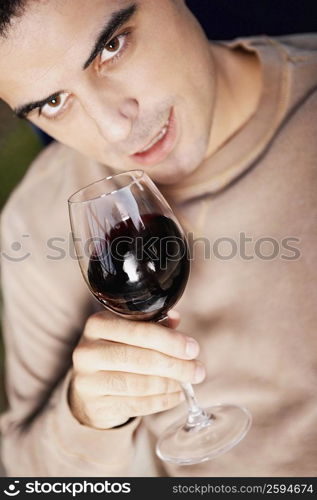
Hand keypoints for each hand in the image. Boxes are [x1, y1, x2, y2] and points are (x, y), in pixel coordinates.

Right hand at [68, 310, 204, 428]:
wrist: (89, 385)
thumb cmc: (116, 350)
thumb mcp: (129, 331)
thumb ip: (153, 324)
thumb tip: (176, 319)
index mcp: (97, 324)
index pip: (139, 331)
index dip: (170, 341)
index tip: (193, 349)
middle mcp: (87, 351)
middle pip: (141, 359)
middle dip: (176, 366)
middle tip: (198, 371)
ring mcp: (87, 380)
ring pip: (139, 384)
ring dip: (170, 385)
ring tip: (186, 383)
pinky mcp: (95, 406)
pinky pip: (136, 405)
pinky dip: (161, 401)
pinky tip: (175, 395)